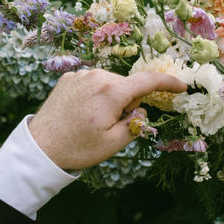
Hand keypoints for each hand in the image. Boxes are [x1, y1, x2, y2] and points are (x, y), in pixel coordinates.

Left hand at [29, 68, 185, 170]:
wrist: (41, 147)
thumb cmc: (78, 148)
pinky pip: (92, 83)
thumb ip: (136, 123)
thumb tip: (140, 109)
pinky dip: (95, 95)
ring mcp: (81, 75)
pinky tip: (81, 113)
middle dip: (127, 103)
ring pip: (110, 84)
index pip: (149, 80)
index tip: (182, 86)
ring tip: (92, 121)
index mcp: (112, 92)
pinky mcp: (68, 78)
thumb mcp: (114, 143)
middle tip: (110, 126)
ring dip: (110, 99)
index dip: (169, 83)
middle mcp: (97, 76)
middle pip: (127, 86)